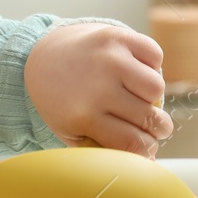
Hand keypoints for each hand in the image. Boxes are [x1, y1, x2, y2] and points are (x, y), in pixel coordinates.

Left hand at [23, 23, 172, 158]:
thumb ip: (107, 149)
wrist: (39, 58)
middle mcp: (97, 87)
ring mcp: (108, 59)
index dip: (147, 149)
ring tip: (137, 95)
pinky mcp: (116, 36)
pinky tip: (132, 70)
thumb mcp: (72, 131)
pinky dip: (150, 64)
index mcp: (83, 116)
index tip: (148, 147)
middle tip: (152, 124)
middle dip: (156, 127)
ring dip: (151, 95)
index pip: (133, 143)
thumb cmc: (62, 102)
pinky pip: (155, 55)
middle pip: (150, 118)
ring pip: (157, 88)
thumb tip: (151, 161)